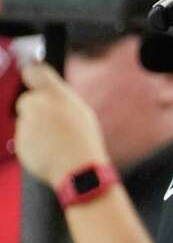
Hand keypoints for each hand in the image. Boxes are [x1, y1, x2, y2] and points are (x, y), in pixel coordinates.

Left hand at [15, 62, 109, 187]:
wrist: (79, 170)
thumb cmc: (84, 142)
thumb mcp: (80, 112)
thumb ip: (60, 100)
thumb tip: (47, 93)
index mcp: (57, 95)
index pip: (35, 72)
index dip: (31, 72)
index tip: (30, 72)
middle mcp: (39, 105)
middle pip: (27, 100)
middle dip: (34, 110)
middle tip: (52, 124)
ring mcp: (27, 124)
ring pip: (25, 121)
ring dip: (35, 129)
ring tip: (55, 141)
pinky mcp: (20, 142)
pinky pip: (23, 140)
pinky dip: (32, 145)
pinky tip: (48, 151)